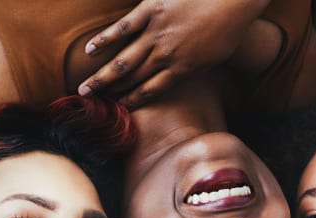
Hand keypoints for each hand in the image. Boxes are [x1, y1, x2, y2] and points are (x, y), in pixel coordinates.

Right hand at [78, 0, 268, 107]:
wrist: (230, 0)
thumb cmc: (226, 29)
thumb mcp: (213, 59)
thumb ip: (192, 69)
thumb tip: (178, 78)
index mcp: (183, 70)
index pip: (151, 91)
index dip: (132, 101)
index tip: (117, 108)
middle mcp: (166, 56)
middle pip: (133, 79)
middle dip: (112, 92)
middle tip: (92, 101)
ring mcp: (157, 34)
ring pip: (125, 60)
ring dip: (103, 75)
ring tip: (85, 87)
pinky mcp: (151, 11)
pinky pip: (124, 28)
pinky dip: (106, 40)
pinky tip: (91, 51)